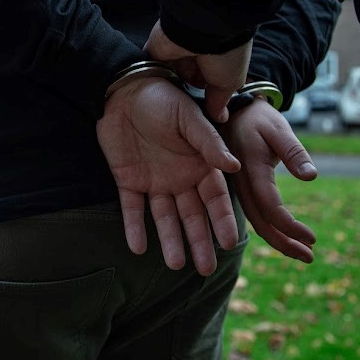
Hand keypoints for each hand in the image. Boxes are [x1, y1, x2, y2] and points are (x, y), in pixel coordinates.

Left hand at [96, 77, 241, 274]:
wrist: (123, 89)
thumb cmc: (162, 98)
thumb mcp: (189, 118)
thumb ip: (209, 143)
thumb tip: (235, 168)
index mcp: (199, 163)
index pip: (215, 198)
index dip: (221, 220)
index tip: (229, 243)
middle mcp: (180, 177)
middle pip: (192, 215)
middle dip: (199, 241)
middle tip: (206, 270)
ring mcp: (154, 180)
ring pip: (164, 217)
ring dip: (170, 240)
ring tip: (176, 264)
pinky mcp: (128, 180)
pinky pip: (132, 208)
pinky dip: (134, 228)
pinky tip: (138, 247)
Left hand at [144, 19, 251, 123]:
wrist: (203, 29)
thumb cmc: (225, 55)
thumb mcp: (229, 83)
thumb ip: (220, 100)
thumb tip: (220, 117)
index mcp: (215, 58)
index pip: (206, 80)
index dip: (204, 94)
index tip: (200, 110)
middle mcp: (195, 53)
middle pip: (186, 77)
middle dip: (184, 91)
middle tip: (181, 110)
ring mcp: (174, 50)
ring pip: (168, 73)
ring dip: (167, 85)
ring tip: (164, 105)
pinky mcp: (156, 48)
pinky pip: (150, 65)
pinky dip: (150, 77)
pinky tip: (148, 92)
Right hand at [220, 96, 317, 262]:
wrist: (233, 109)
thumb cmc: (259, 118)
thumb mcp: (279, 128)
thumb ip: (294, 152)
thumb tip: (312, 176)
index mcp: (249, 168)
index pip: (270, 206)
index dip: (290, 226)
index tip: (313, 238)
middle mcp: (239, 183)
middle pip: (260, 222)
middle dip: (285, 243)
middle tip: (310, 257)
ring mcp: (237, 188)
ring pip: (256, 221)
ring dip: (279, 240)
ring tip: (304, 253)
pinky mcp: (239, 189)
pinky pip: (254, 214)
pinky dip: (272, 228)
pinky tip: (287, 235)